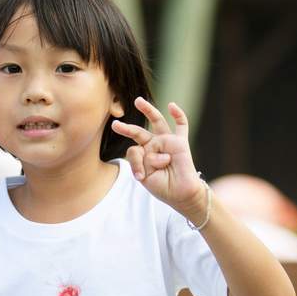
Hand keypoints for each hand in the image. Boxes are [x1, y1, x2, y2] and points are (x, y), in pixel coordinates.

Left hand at [110, 97, 207, 220]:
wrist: (181, 194)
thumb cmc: (162, 186)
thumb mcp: (144, 176)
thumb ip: (141, 161)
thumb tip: (153, 150)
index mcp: (143, 154)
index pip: (133, 150)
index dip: (136, 163)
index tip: (141, 176)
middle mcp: (154, 145)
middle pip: (139, 132)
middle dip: (127, 128)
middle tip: (115, 124)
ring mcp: (167, 142)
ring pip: (157, 122)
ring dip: (148, 110)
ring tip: (138, 101)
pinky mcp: (180, 143)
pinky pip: (181, 126)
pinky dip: (178, 115)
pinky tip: (172, 106)